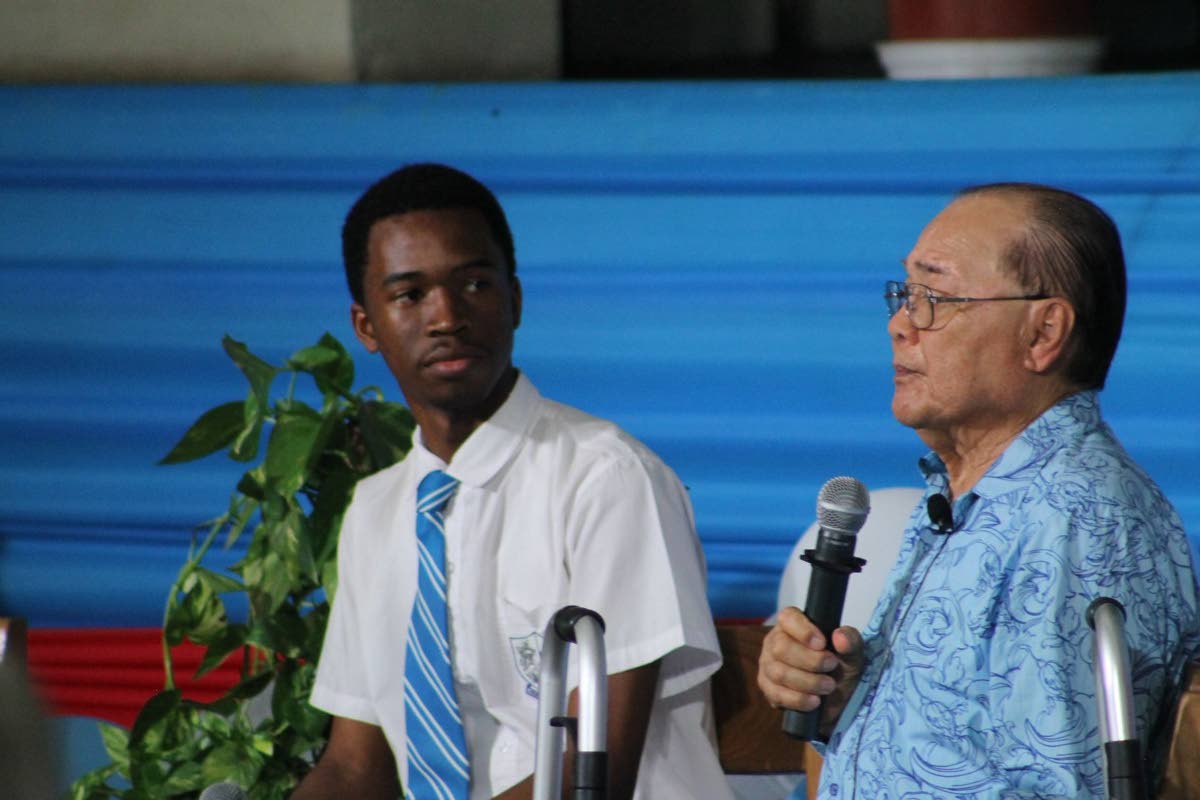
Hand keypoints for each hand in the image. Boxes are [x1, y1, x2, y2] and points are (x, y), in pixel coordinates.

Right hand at [757, 606, 864, 732]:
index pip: (788, 618)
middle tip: (832, 667)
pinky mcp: (767, 688)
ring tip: (828, 687)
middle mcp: (775, 641)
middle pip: (781, 648)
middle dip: (810, 661)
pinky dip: (798, 699)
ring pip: (779, 673)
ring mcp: (768, 665)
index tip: (822, 644)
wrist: (838, 698)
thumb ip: (850, 641)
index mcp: (792, 624)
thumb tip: (840, 637)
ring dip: (808, 682)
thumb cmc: (841, 666)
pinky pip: (776, 694)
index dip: (803, 631)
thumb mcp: (853, 653)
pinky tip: (814, 701)